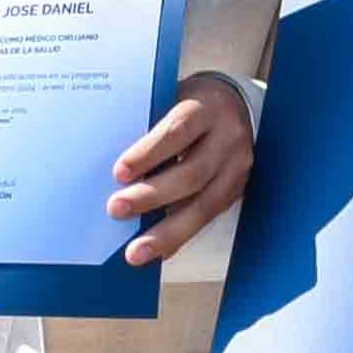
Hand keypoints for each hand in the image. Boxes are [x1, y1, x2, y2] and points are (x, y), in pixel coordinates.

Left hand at [108, 73, 254, 266]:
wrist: (235, 105)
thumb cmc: (189, 106)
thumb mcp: (172, 101)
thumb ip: (150, 128)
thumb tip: (115, 171)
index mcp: (207, 108)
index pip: (177, 130)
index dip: (148, 152)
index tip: (118, 172)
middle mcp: (228, 138)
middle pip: (191, 173)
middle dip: (151, 196)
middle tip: (115, 209)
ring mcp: (237, 167)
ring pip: (203, 205)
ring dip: (167, 231)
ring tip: (135, 251)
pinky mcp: (236, 189)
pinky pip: (208, 218)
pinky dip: (180, 236)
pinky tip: (158, 251)